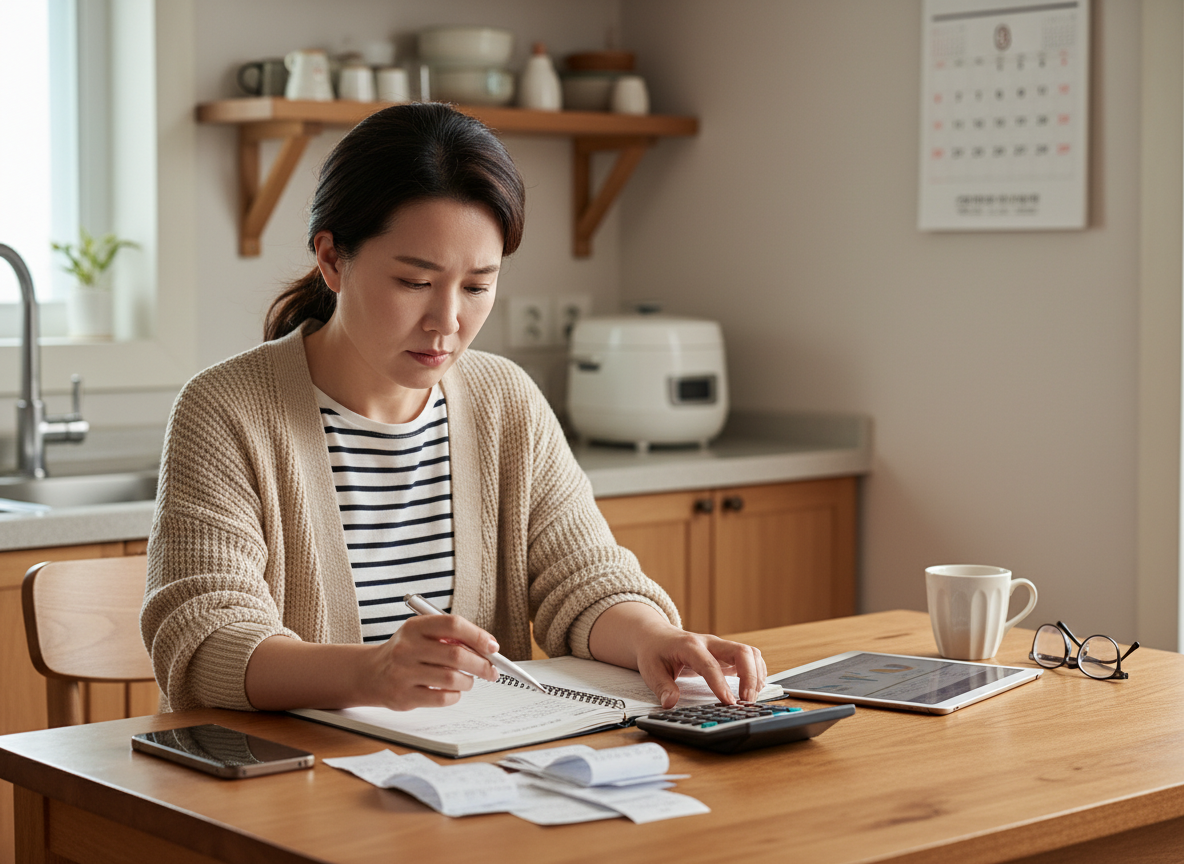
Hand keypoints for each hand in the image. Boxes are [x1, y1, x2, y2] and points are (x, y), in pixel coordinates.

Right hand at [363, 614, 499, 709]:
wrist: (370, 673)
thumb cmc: (406, 652)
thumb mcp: (421, 635)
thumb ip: (450, 637)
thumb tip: (487, 648)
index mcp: (414, 627)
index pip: (453, 625)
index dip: (478, 635)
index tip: (493, 647)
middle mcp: (407, 648)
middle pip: (456, 655)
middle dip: (482, 664)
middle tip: (492, 670)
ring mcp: (403, 673)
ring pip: (452, 678)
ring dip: (468, 681)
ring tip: (468, 680)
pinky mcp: (404, 697)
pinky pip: (442, 698)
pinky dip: (455, 695)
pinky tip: (453, 691)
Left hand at [588, 602, 766, 708]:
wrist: (656, 636)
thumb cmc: (655, 652)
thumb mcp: (650, 670)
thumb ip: (662, 687)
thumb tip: (670, 703)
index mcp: (690, 646)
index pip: (709, 665)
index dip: (721, 684)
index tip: (729, 702)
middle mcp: (709, 643)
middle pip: (741, 651)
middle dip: (750, 677)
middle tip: (747, 701)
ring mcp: (720, 646)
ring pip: (750, 653)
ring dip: (757, 674)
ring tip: (752, 697)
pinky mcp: (726, 653)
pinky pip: (750, 657)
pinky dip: (757, 672)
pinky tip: (753, 689)